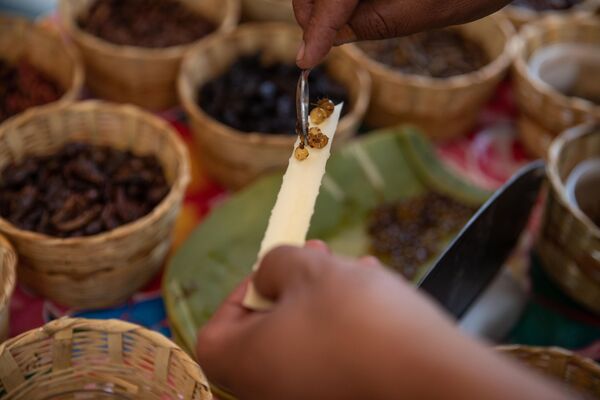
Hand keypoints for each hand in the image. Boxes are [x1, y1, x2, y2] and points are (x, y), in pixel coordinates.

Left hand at [196, 242, 569, 399]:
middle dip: (293, 285)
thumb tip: (270, 274)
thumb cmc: (357, 319)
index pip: (216, 330)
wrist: (433, 379)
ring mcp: (308, 398)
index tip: (275, 270)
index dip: (240, 292)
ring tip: (357, 268)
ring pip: (304, 339)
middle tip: (320, 254)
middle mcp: (270, 391)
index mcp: (246, 364)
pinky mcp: (344, 397)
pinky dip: (343, 325)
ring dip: (324, 298)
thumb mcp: (309, 270)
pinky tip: (373, 295)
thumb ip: (275, 263)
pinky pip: (332, 357)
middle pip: (265, 332)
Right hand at [293, 0, 511, 67]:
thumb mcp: (416, 13)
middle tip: (317, 47)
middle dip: (313, 14)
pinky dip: (333, 3)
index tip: (305, 60)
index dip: (316, 29)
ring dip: (320, 8)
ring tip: (332, 30)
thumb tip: (324, 43)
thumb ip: (367, 23)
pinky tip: (344, 13)